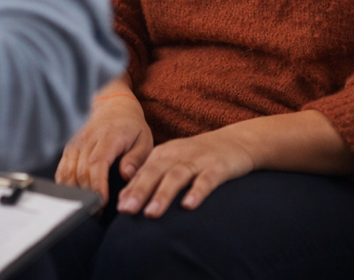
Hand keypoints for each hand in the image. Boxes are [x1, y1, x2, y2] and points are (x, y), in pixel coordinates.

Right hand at [55, 94, 152, 203]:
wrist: (112, 103)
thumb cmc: (131, 125)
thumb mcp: (144, 139)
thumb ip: (137, 158)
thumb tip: (126, 175)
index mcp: (108, 136)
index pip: (97, 163)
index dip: (97, 185)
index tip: (102, 203)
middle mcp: (87, 138)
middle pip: (81, 171)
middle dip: (87, 194)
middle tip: (97, 212)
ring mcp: (75, 142)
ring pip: (68, 172)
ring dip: (75, 192)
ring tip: (87, 206)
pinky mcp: (68, 147)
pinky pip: (61, 169)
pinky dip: (65, 184)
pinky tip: (73, 195)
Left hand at [115, 128, 255, 217]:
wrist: (236, 141)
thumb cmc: (198, 157)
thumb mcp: (172, 163)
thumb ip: (150, 178)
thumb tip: (124, 201)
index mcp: (163, 154)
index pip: (142, 172)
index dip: (129, 189)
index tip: (118, 208)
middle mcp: (177, 155)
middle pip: (155, 172)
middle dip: (139, 191)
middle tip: (126, 210)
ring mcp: (198, 160)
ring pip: (177, 176)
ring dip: (163, 194)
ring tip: (151, 212)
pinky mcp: (218, 167)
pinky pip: (206, 179)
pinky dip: (197, 191)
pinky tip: (189, 205)